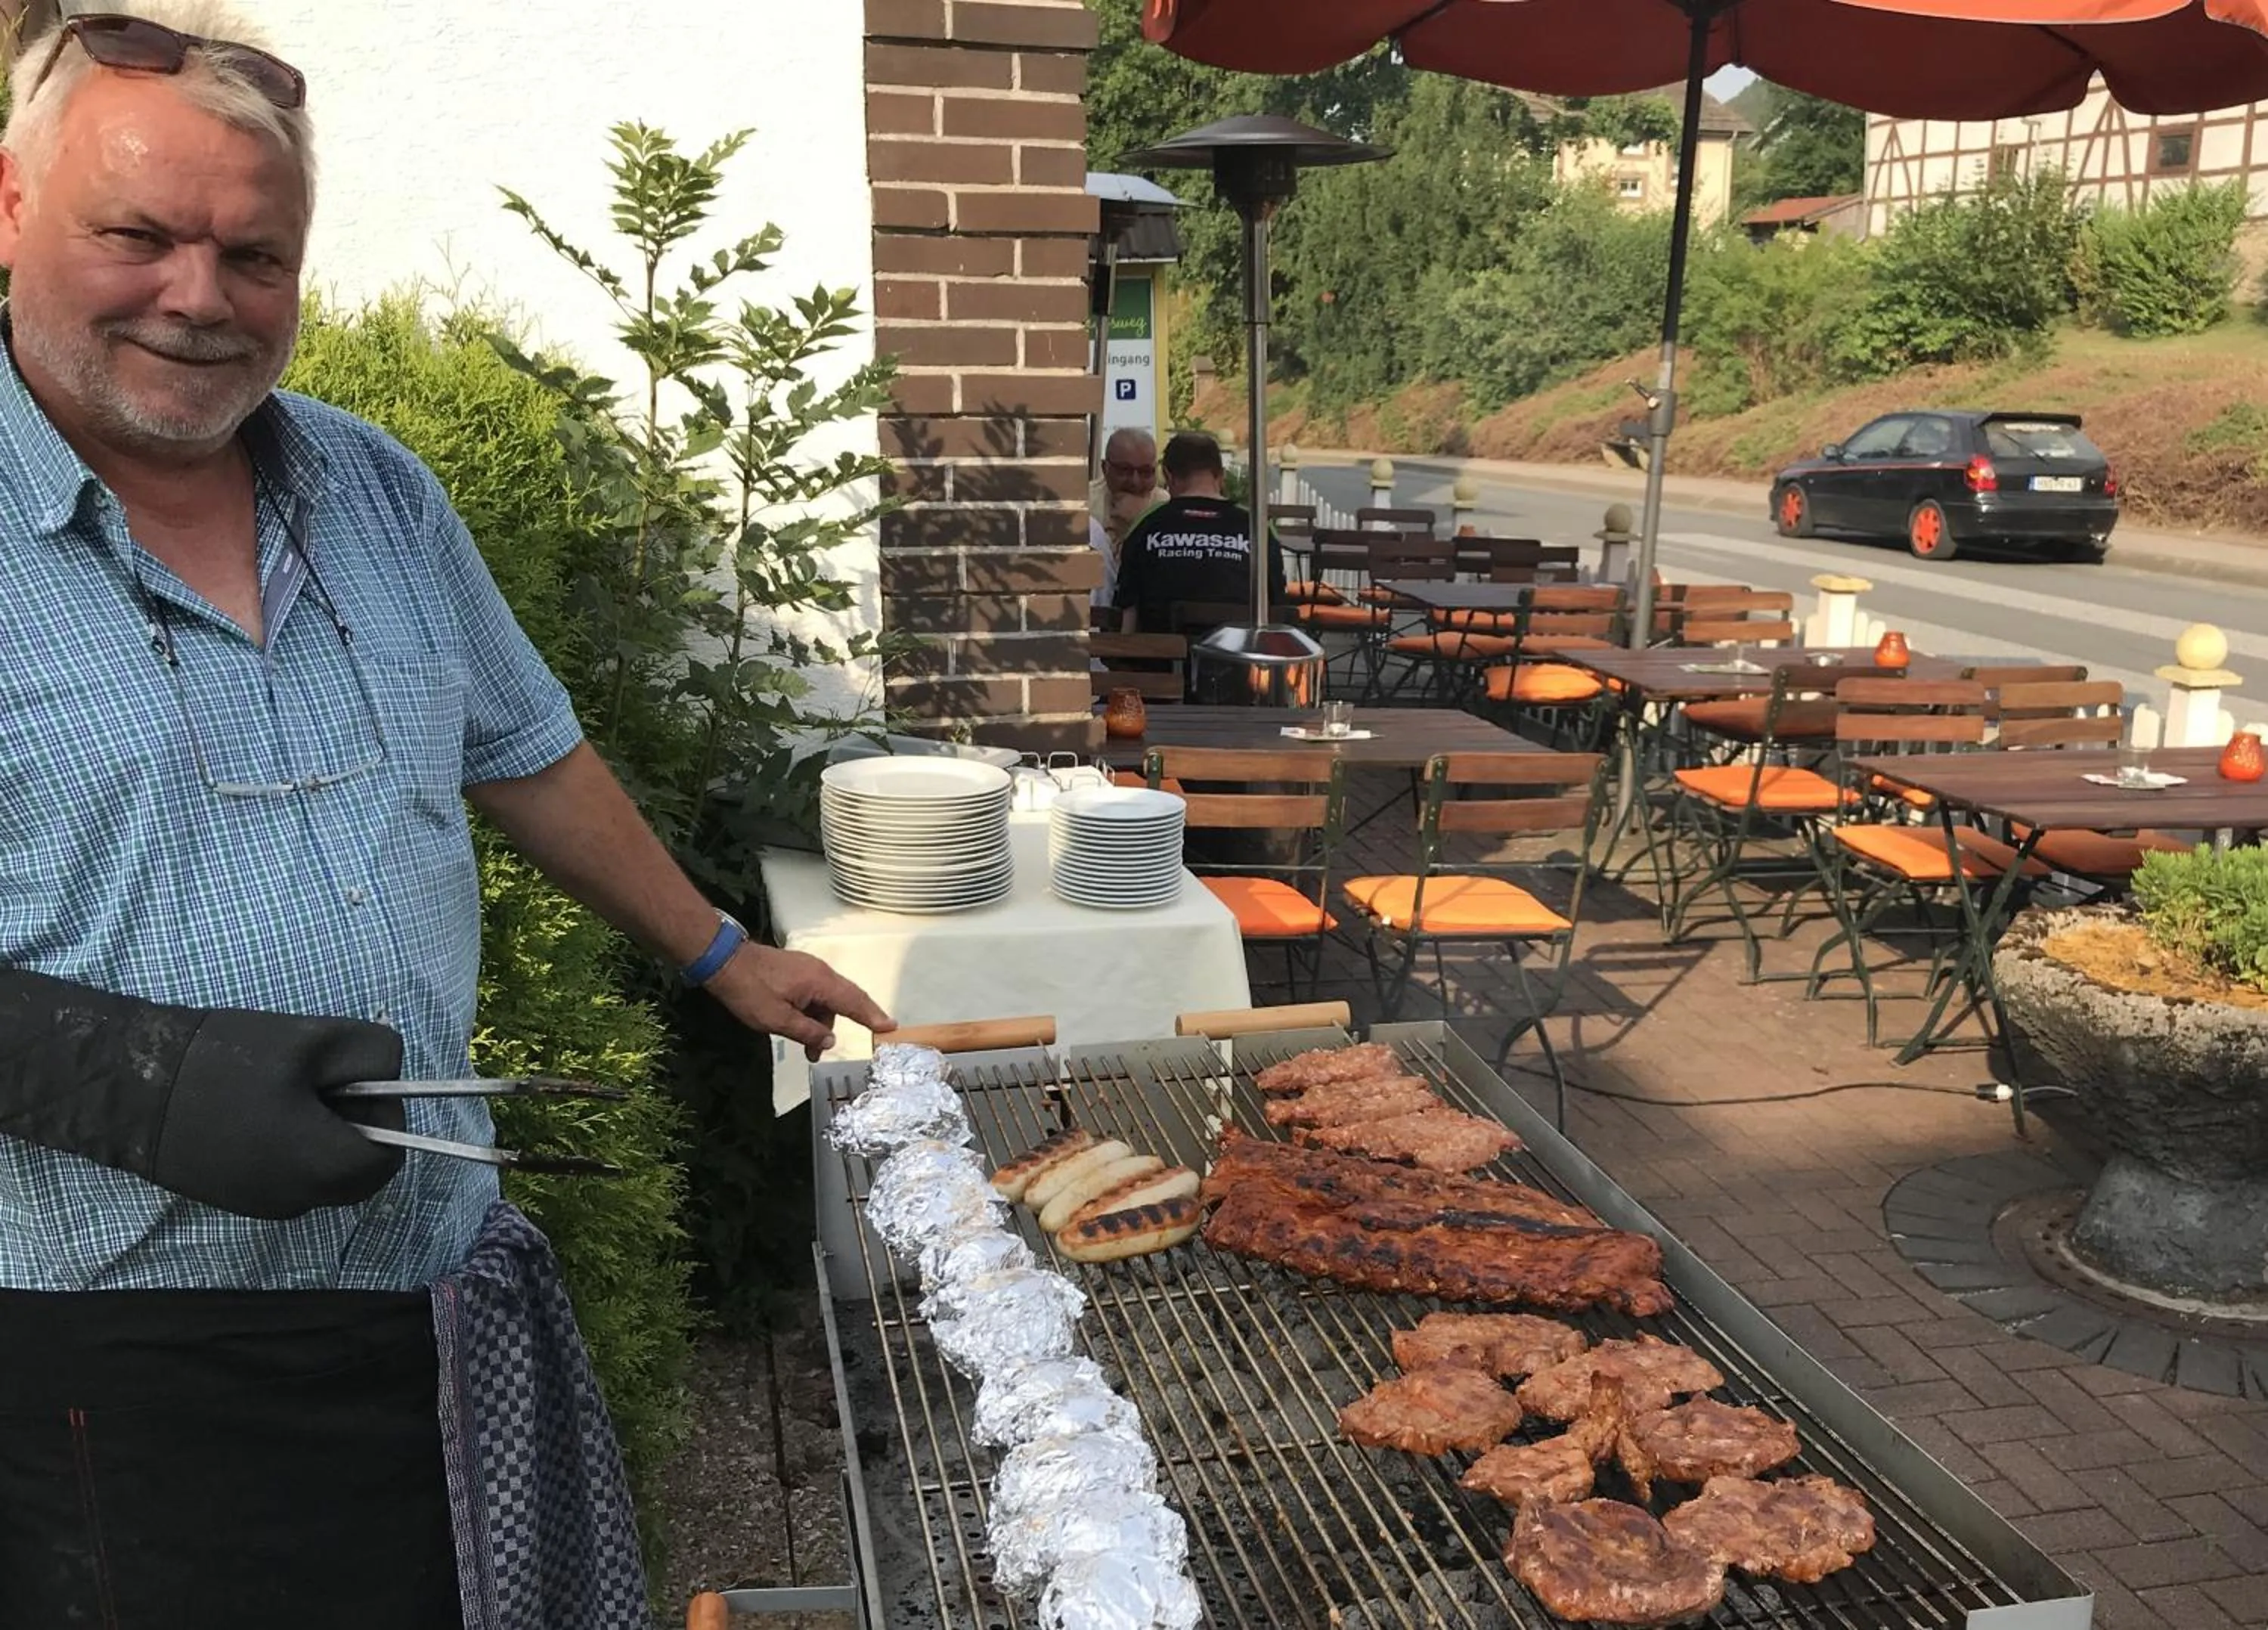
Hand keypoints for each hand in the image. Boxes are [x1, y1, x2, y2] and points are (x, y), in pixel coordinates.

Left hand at [709, 943, 893, 1060]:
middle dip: (850, 1024)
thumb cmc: (750, 991)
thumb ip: (807, 1032)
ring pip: (827, 1001)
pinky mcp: (796, 971)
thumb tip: (830, 1042)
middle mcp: (820, 972)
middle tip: (860, 1042)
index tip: (891, 1027)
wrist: (723, 960)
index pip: (855, 1002)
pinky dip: (813, 1014)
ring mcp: (808, 969)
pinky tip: (801, 1030)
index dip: (873, 1016)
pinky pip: (815, 995)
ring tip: (809, 1050)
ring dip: (822, 1025)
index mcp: (820, 982)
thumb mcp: (777, 1019)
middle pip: (845, 1000)